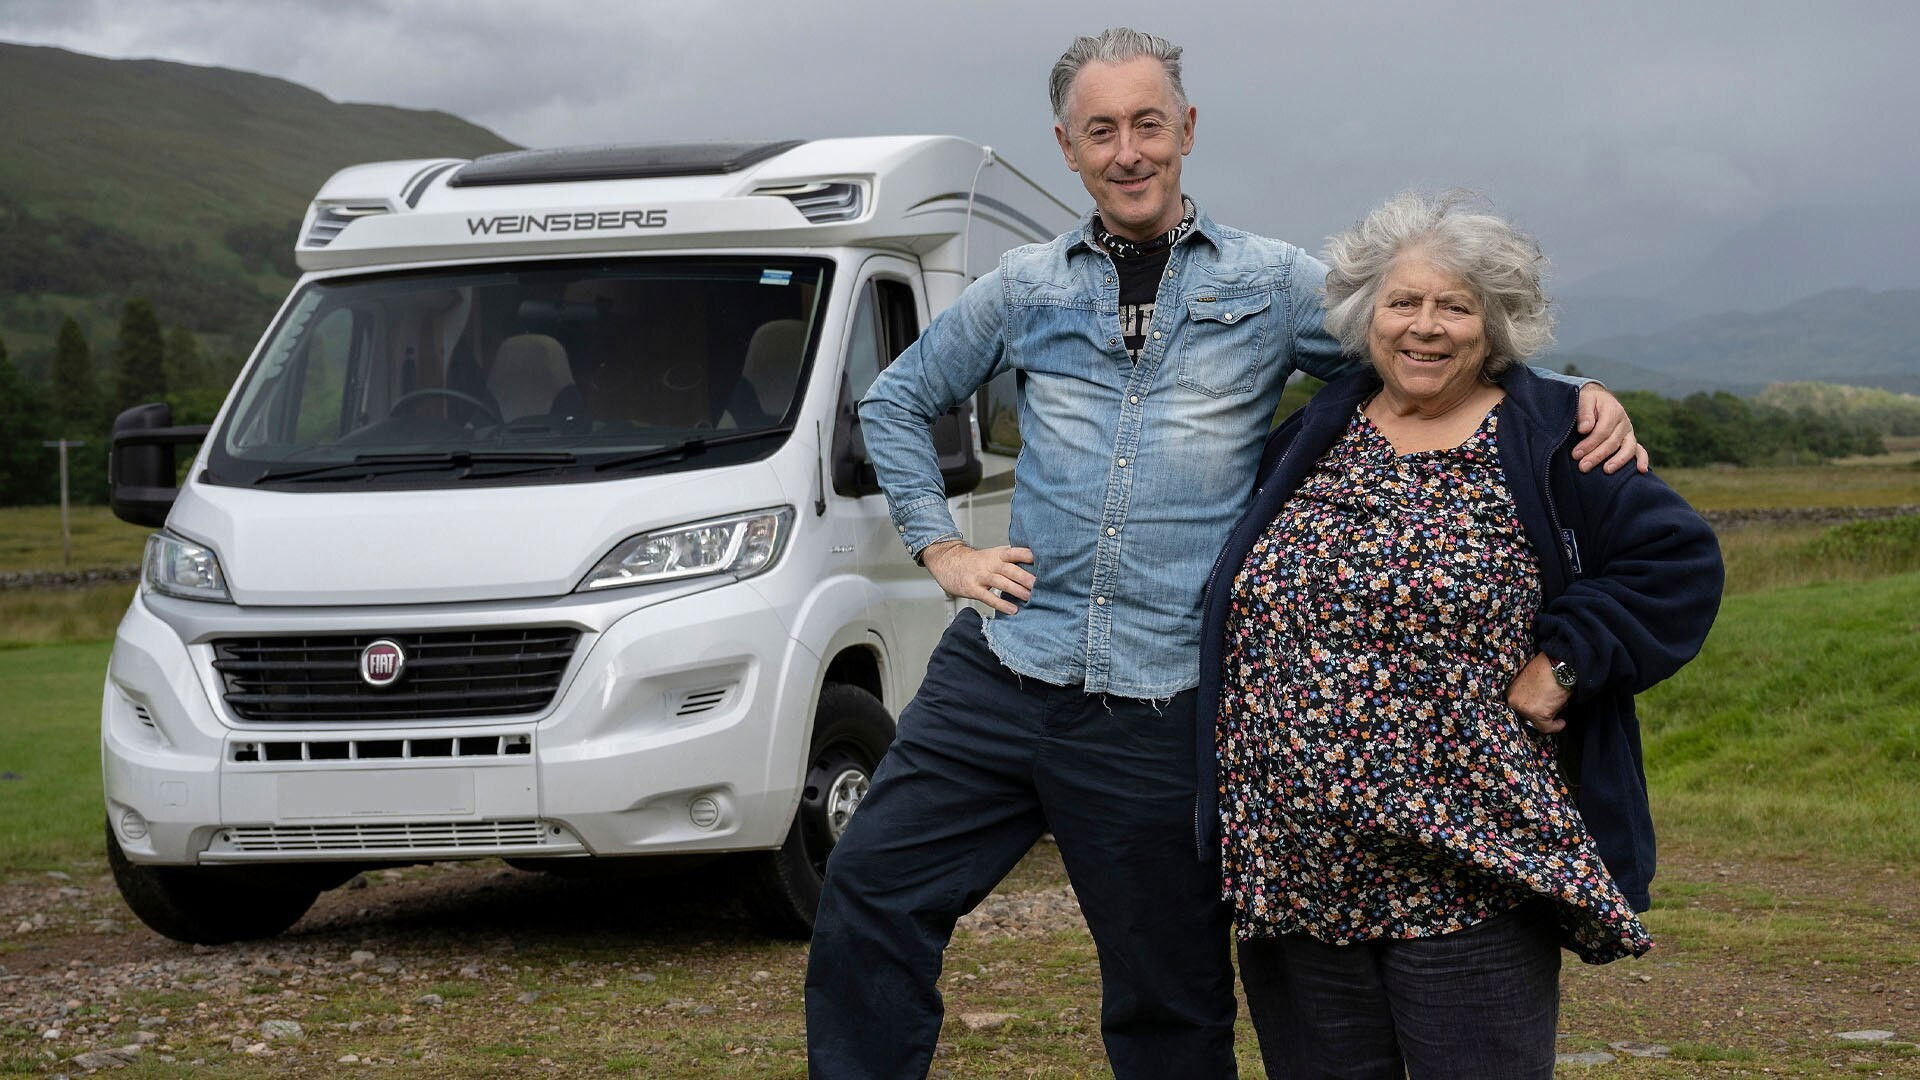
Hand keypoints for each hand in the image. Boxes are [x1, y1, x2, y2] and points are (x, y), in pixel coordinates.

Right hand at [920, 541, 1035, 615]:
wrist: (948, 563)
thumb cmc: (975, 562)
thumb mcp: (992, 555)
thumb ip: (1010, 561)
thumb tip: (1035, 569)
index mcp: (997, 554)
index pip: (1014, 552)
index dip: (1027, 555)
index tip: (1042, 560)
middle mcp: (989, 564)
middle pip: (1010, 569)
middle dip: (1025, 577)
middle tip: (1039, 584)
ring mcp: (980, 576)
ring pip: (1000, 582)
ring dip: (1016, 590)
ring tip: (1029, 597)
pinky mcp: (972, 588)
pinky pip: (988, 597)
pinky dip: (1001, 604)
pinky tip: (1012, 610)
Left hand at [1506, 653, 1570, 733]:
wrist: (1559, 665)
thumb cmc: (1547, 668)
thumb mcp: (1530, 678)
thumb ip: (1528, 691)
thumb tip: (1536, 701)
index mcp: (1510, 690)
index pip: (1518, 706)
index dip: (1530, 708)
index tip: (1539, 709)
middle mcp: (1514, 700)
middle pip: (1526, 715)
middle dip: (1539, 713)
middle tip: (1550, 710)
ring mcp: (1525, 708)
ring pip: (1537, 721)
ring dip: (1549, 717)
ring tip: (1558, 707)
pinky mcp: (1538, 714)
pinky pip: (1546, 727)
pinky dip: (1556, 726)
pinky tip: (1561, 723)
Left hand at [1573, 385, 1649, 474]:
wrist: (1598, 398)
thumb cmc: (1588, 401)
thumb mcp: (1584, 400)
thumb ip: (1584, 413)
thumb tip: (1584, 429)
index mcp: (1613, 411)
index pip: (1602, 431)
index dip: (1589, 443)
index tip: (1575, 454)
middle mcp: (1624, 422)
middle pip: (1613, 442)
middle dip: (1597, 456)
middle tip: (1583, 467)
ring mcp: (1629, 433)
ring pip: (1628, 448)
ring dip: (1618, 461)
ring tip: (1606, 470)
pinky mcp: (1631, 440)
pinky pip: (1640, 451)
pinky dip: (1642, 460)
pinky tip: (1641, 470)